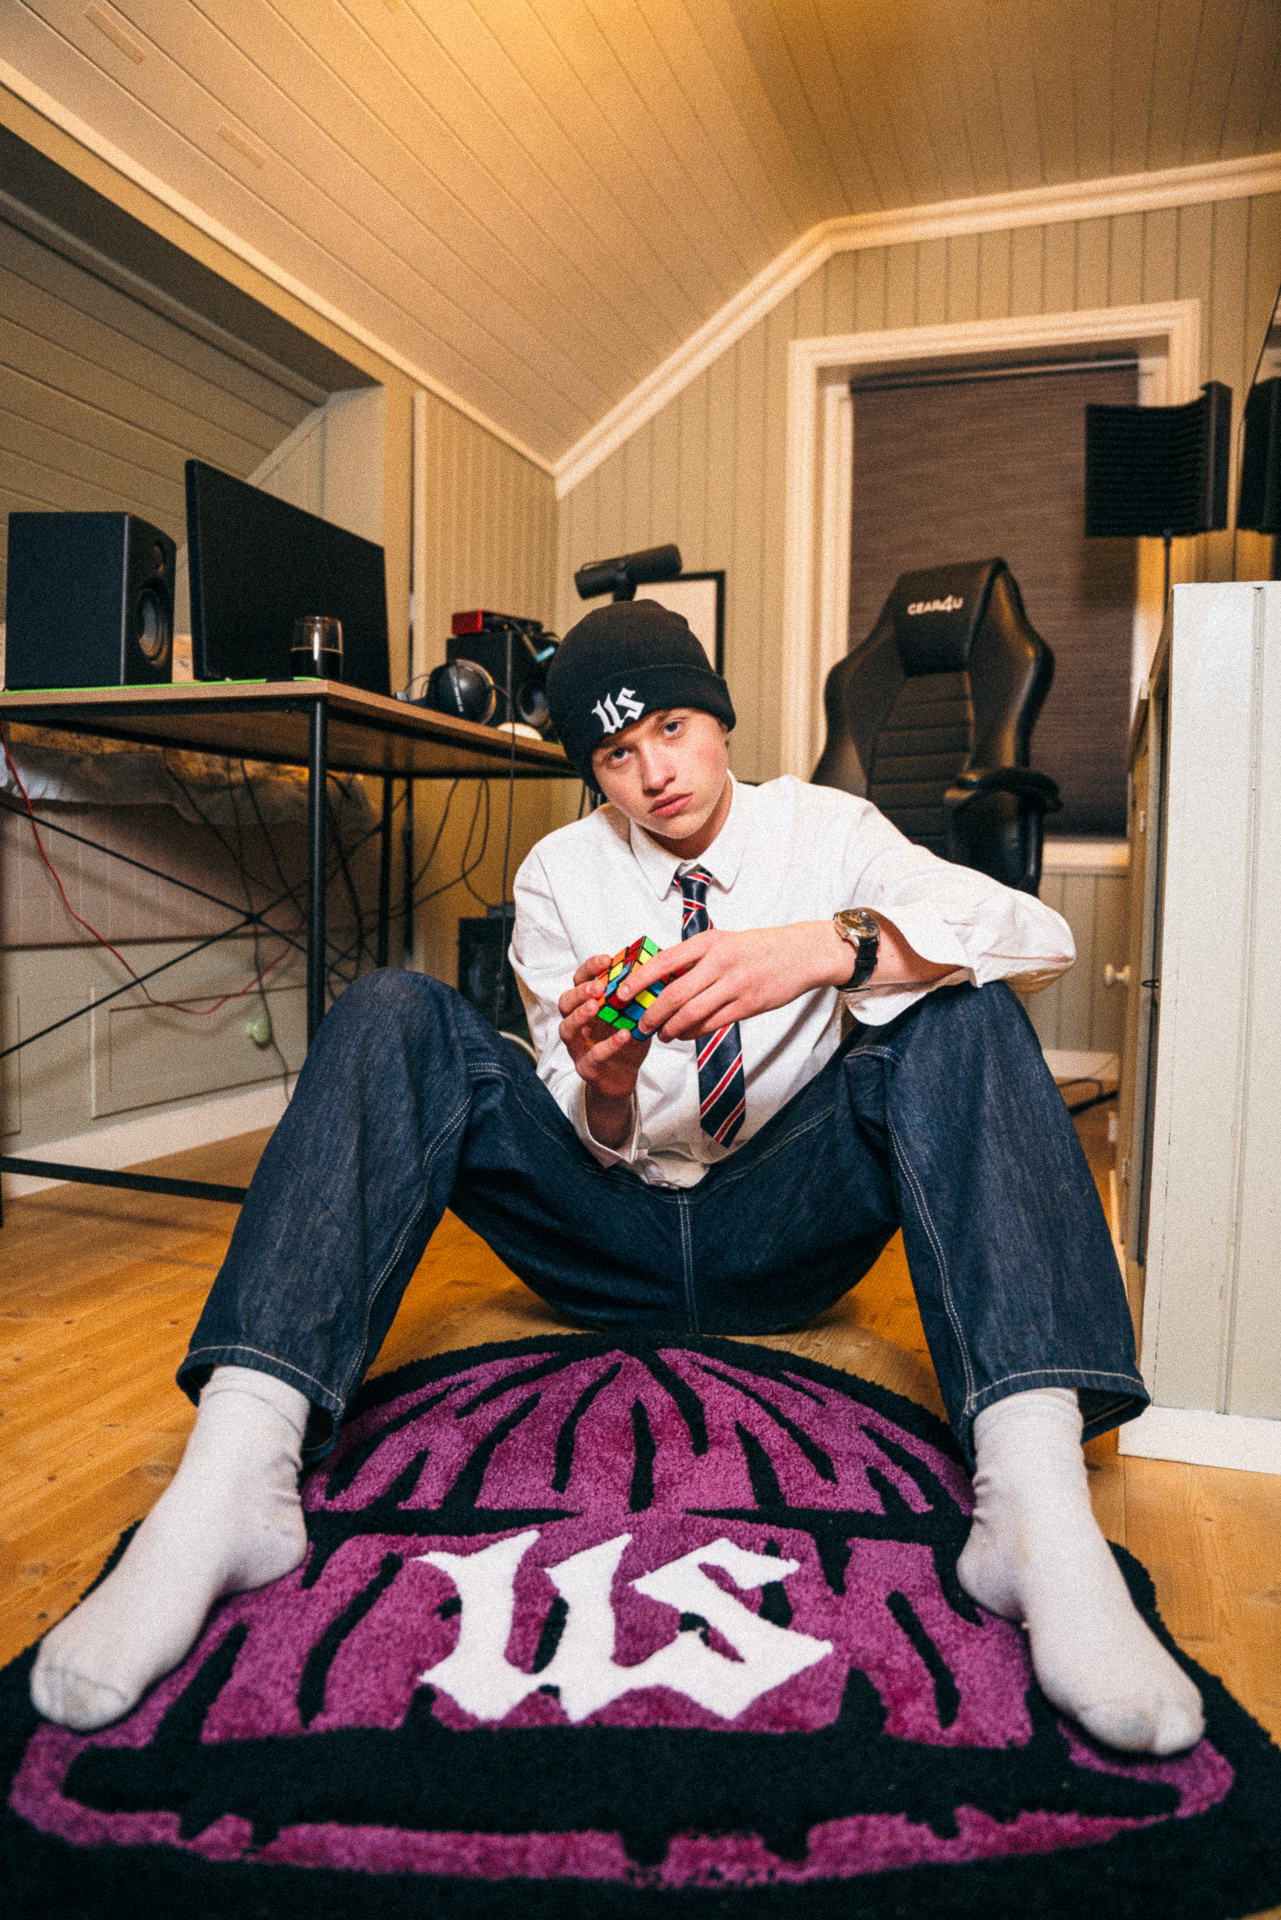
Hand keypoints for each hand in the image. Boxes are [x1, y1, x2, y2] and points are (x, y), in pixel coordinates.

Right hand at [558, 954, 651, 1146]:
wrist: (624, 1076)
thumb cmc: (626, 1039)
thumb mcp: (634, 1013)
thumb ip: (639, 994)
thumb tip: (660, 968)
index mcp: (586, 1005)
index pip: (579, 980)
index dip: (590, 969)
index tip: (607, 959)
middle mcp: (576, 1024)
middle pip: (565, 1002)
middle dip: (580, 992)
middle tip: (598, 986)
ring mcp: (578, 1047)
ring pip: (567, 1029)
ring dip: (580, 1016)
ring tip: (596, 1006)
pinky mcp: (587, 1068)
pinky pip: (591, 1057)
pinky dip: (607, 1046)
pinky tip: (623, 1035)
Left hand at [617, 922, 848, 1041]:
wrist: (801, 954)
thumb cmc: (760, 947)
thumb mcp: (724, 941)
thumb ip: (696, 957)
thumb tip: (662, 979)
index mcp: (709, 942)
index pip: (664, 961)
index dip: (639, 980)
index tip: (622, 993)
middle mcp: (720, 962)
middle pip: (674, 994)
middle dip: (652, 1014)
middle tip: (640, 1024)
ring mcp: (735, 985)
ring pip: (692, 1014)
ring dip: (671, 1028)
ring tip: (662, 1035)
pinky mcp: (749, 1005)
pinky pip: (713, 1024)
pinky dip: (694, 1032)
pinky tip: (685, 1035)